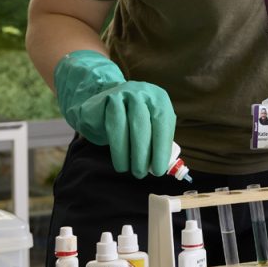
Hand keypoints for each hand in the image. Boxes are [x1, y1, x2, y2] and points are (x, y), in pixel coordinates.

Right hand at [54, 50, 175, 178]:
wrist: (102, 103)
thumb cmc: (132, 120)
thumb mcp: (150, 126)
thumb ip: (158, 141)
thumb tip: (165, 165)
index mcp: (160, 99)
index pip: (164, 124)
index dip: (162, 148)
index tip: (159, 169)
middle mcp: (145, 93)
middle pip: (146, 125)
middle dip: (145, 153)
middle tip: (142, 173)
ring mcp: (125, 94)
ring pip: (129, 126)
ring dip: (129, 152)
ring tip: (130, 170)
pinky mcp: (108, 100)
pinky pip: (113, 126)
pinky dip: (117, 147)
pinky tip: (119, 162)